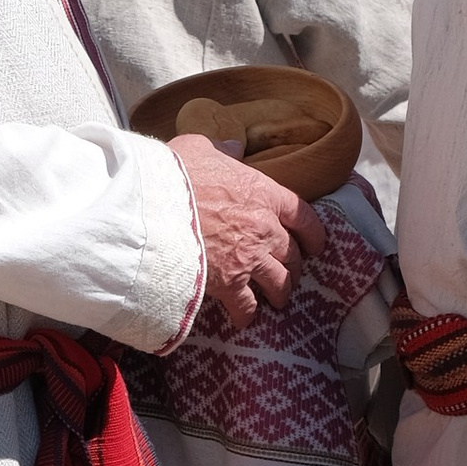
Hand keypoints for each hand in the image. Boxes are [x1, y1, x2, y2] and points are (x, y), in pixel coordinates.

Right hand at [173, 133, 325, 328]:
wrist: (150, 209)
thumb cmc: (173, 175)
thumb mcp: (198, 148)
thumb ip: (222, 148)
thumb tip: (234, 146)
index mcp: (263, 193)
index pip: (303, 216)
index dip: (313, 233)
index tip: (315, 244)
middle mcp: (264, 228)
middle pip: (293, 253)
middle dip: (294, 265)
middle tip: (290, 272)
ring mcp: (249, 258)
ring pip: (280, 282)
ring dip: (280, 292)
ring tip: (277, 299)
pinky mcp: (229, 283)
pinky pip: (247, 305)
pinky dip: (248, 314)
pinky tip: (245, 319)